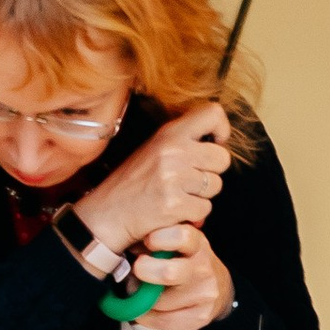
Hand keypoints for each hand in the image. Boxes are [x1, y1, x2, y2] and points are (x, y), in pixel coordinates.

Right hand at [70, 102, 231, 257]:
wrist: (107, 214)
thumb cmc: (133, 182)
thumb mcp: (154, 148)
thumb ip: (184, 140)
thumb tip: (218, 141)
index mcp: (169, 133)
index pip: (213, 114)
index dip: (221, 130)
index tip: (214, 144)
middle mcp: (173, 151)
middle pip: (222, 158)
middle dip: (211, 173)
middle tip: (190, 180)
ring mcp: (174, 178)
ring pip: (215, 186)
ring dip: (201, 196)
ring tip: (178, 195)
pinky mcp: (174, 204)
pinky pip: (204, 209)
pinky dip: (192, 215)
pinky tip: (174, 211)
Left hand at [134, 224, 235, 329]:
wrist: (217, 286)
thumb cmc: (185, 260)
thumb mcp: (175, 243)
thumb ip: (155, 241)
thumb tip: (128, 248)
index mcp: (197, 243)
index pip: (181, 236)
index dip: (157, 239)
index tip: (145, 242)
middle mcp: (204, 267)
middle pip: (169, 273)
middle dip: (144, 272)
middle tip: (136, 271)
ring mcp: (205, 293)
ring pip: (160, 302)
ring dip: (142, 299)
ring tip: (140, 292)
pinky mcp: (201, 316)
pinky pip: (164, 321)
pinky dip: (148, 317)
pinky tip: (146, 309)